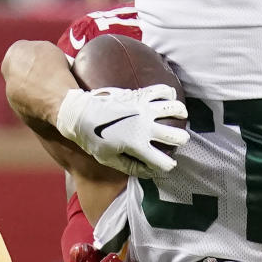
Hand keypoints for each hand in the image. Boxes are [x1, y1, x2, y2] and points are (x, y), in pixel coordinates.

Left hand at [55, 84, 188, 175]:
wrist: (80, 113)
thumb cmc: (92, 138)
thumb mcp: (108, 159)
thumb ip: (131, 167)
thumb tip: (150, 171)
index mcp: (137, 145)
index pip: (163, 162)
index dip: (167, 166)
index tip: (165, 164)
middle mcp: (144, 126)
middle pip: (177, 136)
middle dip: (181, 140)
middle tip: (178, 140)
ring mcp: (143, 108)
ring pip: (174, 109)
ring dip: (181, 114)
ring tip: (180, 116)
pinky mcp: (139, 94)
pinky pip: (162, 90)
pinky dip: (169, 94)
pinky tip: (169, 99)